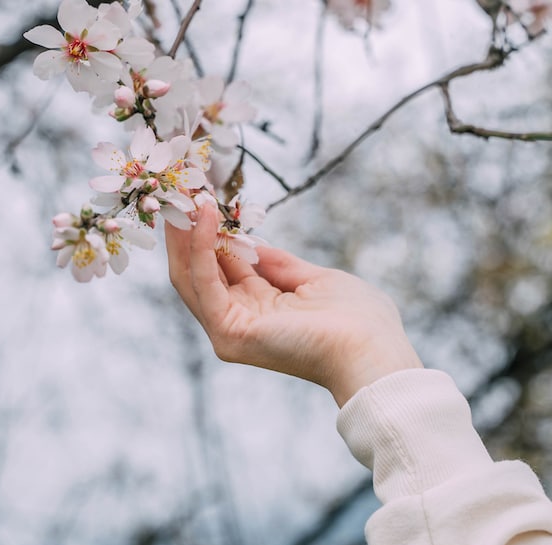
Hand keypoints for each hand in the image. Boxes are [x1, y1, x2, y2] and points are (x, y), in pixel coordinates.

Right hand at [166, 205, 422, 406]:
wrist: (372, 348)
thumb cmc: (358, 320)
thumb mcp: (315, 279)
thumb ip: (280, 264)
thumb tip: (252, 242)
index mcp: (261, 311)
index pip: (222, 269)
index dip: (212, 233)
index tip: (203, 197)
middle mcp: (239, 323)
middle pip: (197, 273)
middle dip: (188, 230)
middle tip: (179, 190)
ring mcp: (229, 331)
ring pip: (191, 276)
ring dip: (186, 233)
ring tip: (182, 194)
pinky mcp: (230, 331)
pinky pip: (205, 281)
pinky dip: (201, 245)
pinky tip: (205, 214)